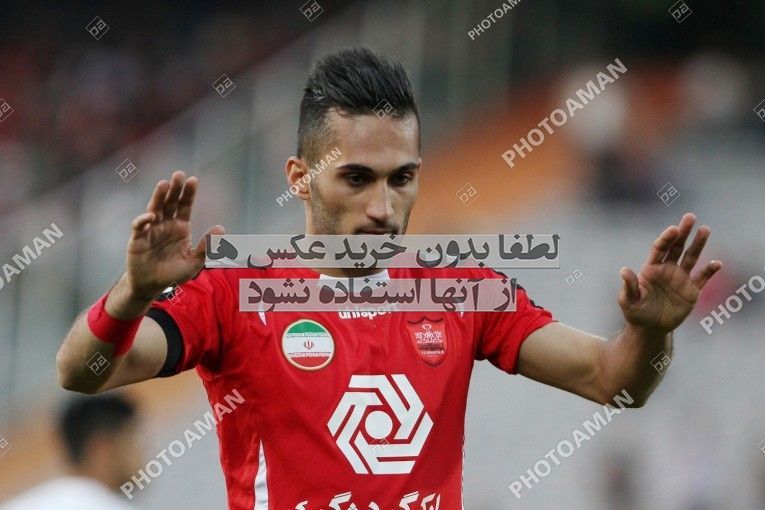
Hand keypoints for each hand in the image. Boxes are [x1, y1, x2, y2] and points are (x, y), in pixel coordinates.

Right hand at [125, 170, 224, 298]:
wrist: (151, 286)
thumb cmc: (173, 273)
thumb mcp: (194, 262)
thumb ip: (207, 246)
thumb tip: (222, 228)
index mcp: (180, 227)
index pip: (185, 206)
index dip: (188, 193)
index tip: (193, 180)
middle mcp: (165, 224)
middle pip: (170, 203)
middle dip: (174, 189)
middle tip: (179, 174)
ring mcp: (151, 230)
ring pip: (154, 209)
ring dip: (158, 197)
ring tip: (164, 184)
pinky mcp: (137, 239)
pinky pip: (139, 226)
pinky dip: (143, 220)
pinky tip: (150, 215)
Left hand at [618, 213, 721, 333]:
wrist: (650, 328)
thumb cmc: (635, 313)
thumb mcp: (628, 301)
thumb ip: (629, 286)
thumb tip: (624, 270)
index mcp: (651, 268)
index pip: (660, 248)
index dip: (666, 238)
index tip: (673, 229)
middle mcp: (667, 269)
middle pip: (676, 247)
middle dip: (683, 232)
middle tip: (690, 217)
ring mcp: (680, 279)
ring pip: (691, 257)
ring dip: (698, 244)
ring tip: (705, 229)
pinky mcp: (691, 291)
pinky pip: (702, 278)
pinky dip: (710, 271)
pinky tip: (717, 263)